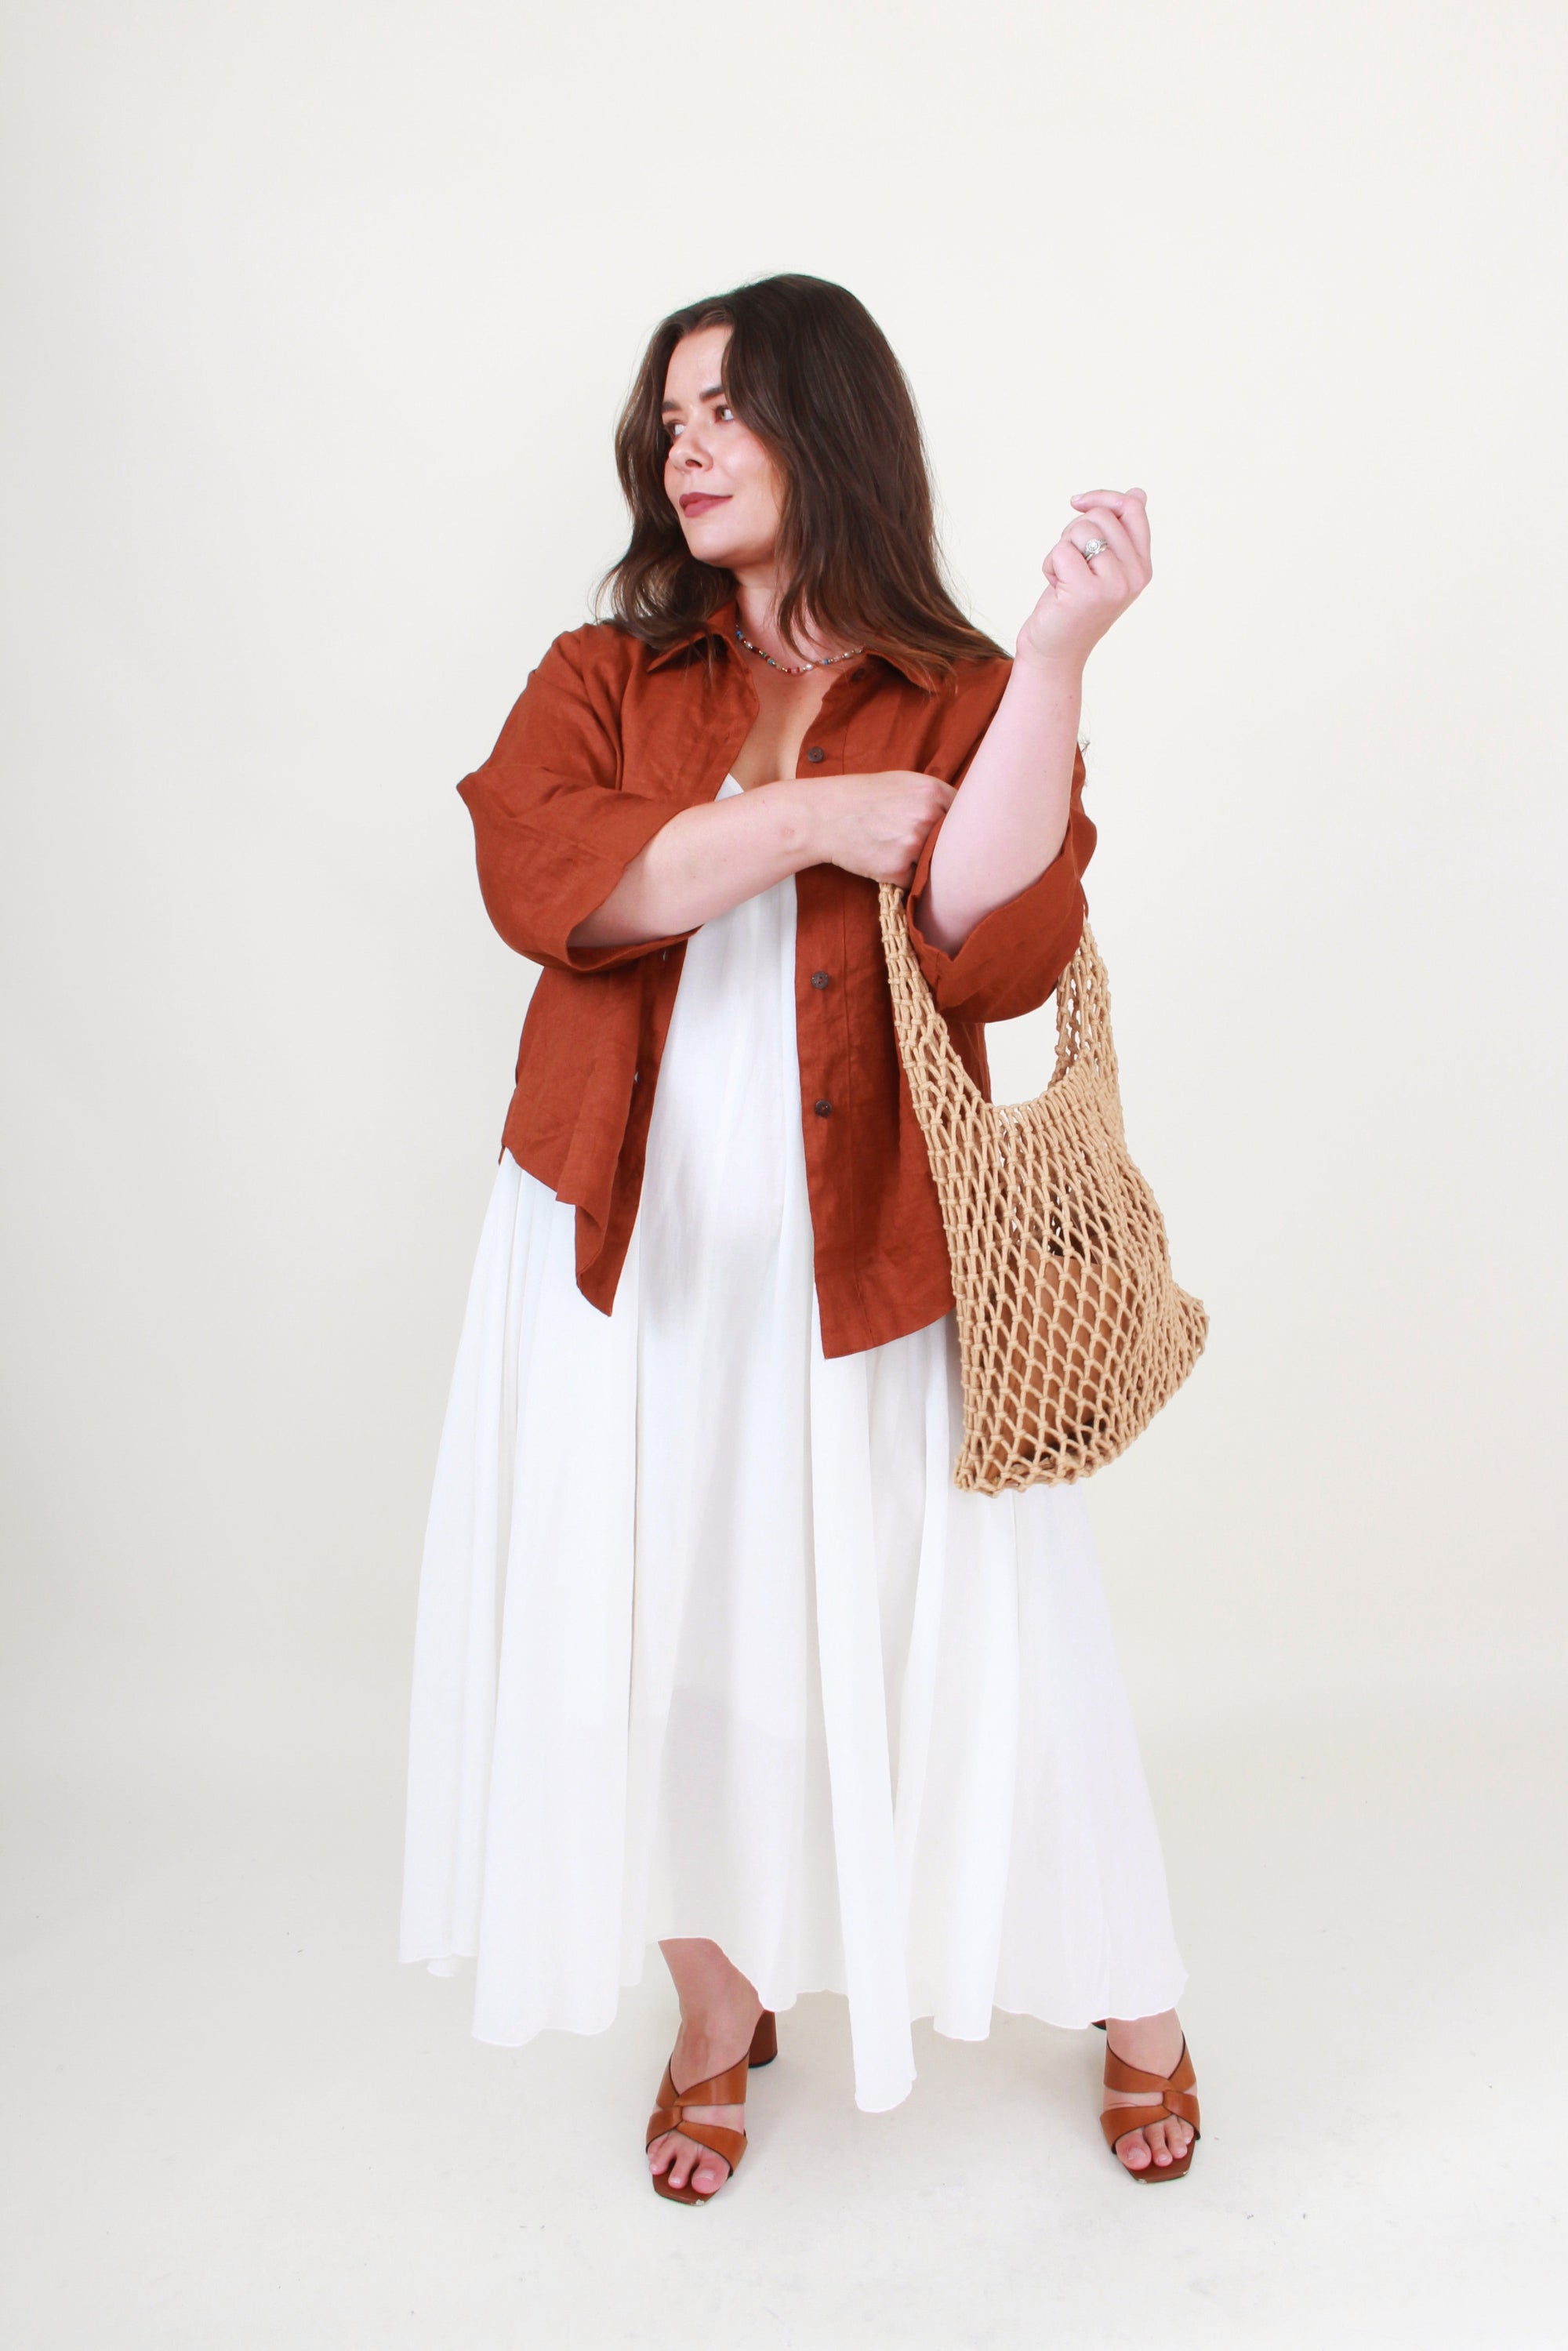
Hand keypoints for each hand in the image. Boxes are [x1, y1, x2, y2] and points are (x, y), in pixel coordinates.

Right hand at [808, 769, 955, 884]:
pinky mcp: (897, 868)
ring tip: (899, 853)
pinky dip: (903, 877)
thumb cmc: (862, 797)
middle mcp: (927, 816)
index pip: (967, 817)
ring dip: (923, 865)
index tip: (952, 836)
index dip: (959, 829)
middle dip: (944, 850)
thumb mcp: (902, 783)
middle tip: (927, 850)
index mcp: (932, 791)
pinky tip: (885, 862)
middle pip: (956, 845)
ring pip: (935, 865)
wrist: (824, 815)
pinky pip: (913, 881)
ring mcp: (913, 844)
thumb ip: (933, 798)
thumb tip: (963, 819)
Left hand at [1016, 488, 1152, 673]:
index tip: (1078, 503)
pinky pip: (1061, 551)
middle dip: (1074, 531)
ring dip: (1060, 550)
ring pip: (1080, 530)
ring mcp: (1114, 585)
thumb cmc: (1073, 605)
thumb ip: (1119, 533)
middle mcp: (1135, 576)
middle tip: (1070, 564)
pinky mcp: (1087, 592)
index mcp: (1143, 567)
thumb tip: (1138, 492)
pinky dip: (1049, 565)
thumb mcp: (1101, 565)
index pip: (1133, 509)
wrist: (1055, 651)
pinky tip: (1055, 590)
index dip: (1103, 497)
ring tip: (1064, 578)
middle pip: (1101, 516)